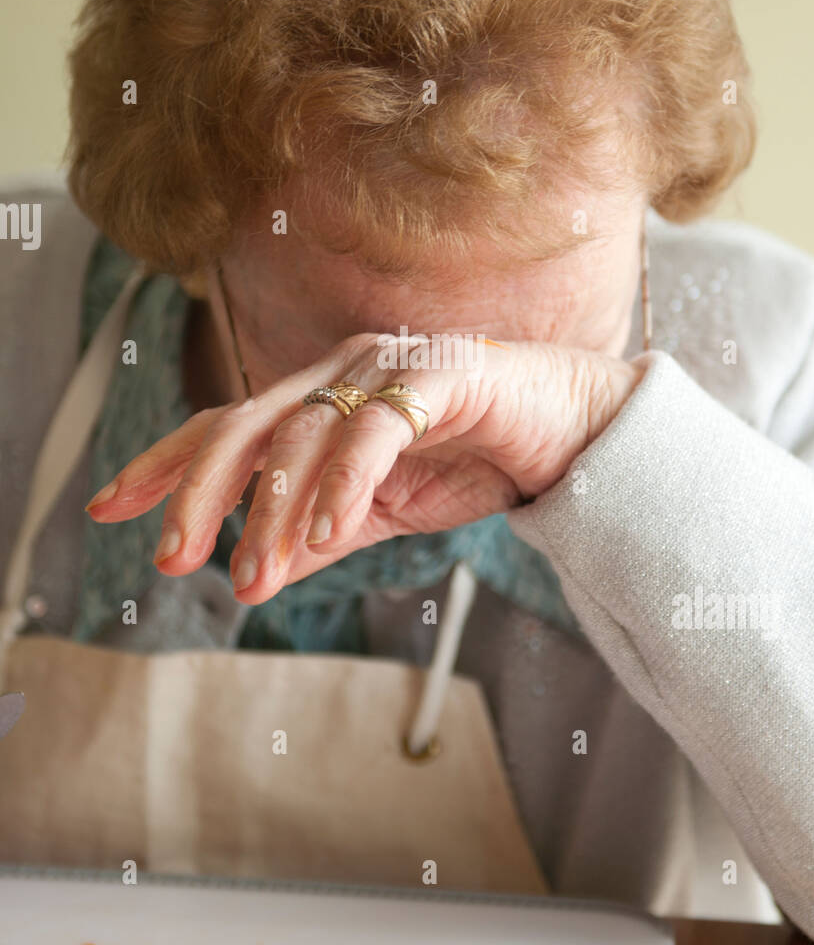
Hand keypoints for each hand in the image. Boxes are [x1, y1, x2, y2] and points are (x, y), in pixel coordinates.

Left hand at [85, 333, 645, 603]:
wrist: (574, 435)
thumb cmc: (477, 460)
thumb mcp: (381, 513)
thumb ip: (318, 536)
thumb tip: (254, 578)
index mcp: (320, 395)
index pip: (226, 427)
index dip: (163, 464)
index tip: (107, 509)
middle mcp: (341, 370)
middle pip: (245, 424)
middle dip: (196, 491)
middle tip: (172, 559)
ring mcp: (387, 365)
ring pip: (303, 433)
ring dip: (273, 512)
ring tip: (253, 576)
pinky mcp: (438, 375)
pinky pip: (375, 430)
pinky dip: (345, 484)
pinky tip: (325, 537)